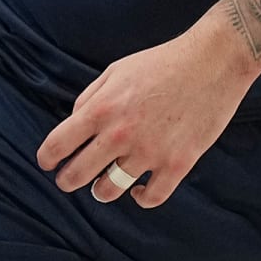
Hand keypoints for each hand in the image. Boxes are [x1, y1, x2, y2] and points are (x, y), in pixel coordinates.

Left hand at [37, 16, 257, 208]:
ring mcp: (149, 152)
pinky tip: (137, 190)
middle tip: (68, 182)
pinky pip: (151, 198)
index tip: (48, 164)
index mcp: (101, 108)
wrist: (213, 61)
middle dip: (67, 181)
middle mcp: (120, 134)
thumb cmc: (163, 63)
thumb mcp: (116, 70)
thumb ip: (90, 98)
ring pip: (109, 191)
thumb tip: (74, 123)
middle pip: (77, 174)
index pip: (58, 144)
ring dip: (101, 191)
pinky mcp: (177, 164)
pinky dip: (140, 198)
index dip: (47, 159)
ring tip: (103, 187)